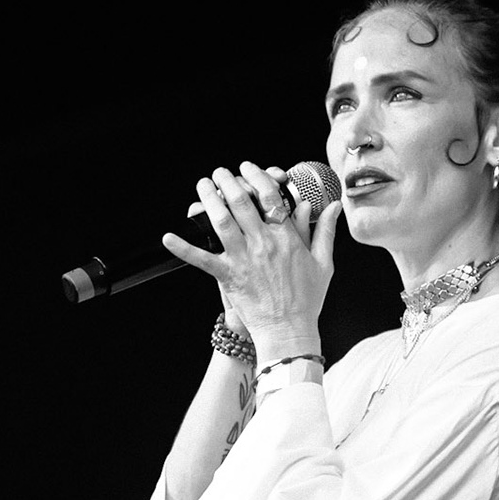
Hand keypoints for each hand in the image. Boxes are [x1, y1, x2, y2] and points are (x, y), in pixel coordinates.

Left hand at [164, 161, 341, 362]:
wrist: (289, 331)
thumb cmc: (307, 300)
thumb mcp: (323, 263)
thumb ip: (324, 231)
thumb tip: (331, 206)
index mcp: (286, 238)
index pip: (270, 196)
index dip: (257, 176)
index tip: (248, 168)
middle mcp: (263, 244)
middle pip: (241, 202)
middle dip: (228, 181)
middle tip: (219, 173)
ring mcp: (243, 259)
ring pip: (221, 220)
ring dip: (209, 199)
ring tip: (203, 185)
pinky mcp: (228, 276)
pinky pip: (201, 259)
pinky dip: (183, 248)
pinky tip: (167, 237)